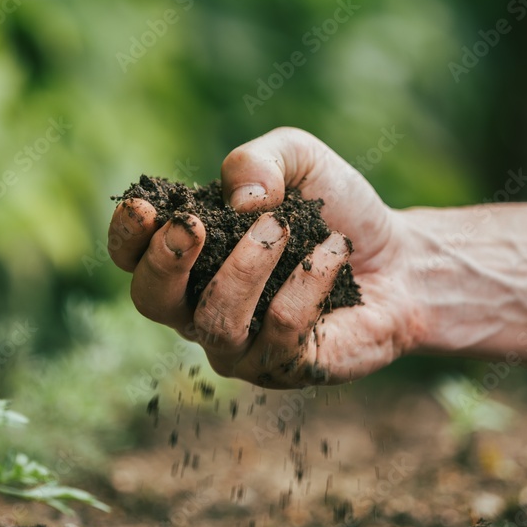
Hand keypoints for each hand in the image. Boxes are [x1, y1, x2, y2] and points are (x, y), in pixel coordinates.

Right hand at [107, 127, 424, 387]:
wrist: (400, 257)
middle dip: (165, 263)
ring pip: (215, 322)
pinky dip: (307, 283)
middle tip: (194, 225)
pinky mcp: (286, 367)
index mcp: (189, 256)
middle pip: (151, 301)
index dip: (126, 237)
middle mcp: (201, 306)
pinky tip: (333, 250)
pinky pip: (281, 332)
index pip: (131, 258)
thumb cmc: (334, 208)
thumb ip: (258, 161)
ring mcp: (240, 345)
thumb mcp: (297, 159)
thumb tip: (240, 201)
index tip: (146, 208)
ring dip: (246, 267)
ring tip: (283, 227)